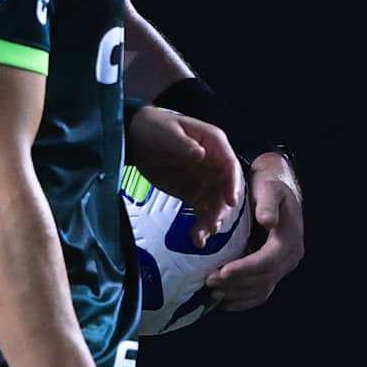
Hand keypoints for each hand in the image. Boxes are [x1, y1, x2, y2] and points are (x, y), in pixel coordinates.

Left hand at [125, 105, 242, 223]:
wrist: (134, 139)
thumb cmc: (154, 127)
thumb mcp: (168, 133)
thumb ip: (184, 145)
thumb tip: (201, 154)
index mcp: (213, 143)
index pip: (229, 165)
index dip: (232, 184)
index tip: (231, 201)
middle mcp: (213, 163)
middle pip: (226, 188)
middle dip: (222, 208)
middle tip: (214, 223)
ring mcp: (204, 180)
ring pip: (216, 203)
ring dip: (212, 220)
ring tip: (203, 234)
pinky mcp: (193, 193)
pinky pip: (202, 211)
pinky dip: (201, 225)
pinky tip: (197, 238)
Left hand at [205, 149, 304, 309]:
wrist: (276, 186)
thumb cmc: (270, 185)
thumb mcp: (270, 188)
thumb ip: (268, 204)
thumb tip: (269, 222)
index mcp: (290, 239)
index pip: (268, 261)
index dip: (245, 269)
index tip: (222, 272)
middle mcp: (290, 257)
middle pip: (264, 279)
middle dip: (236, 283)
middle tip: (209, 282)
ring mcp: (282, 266)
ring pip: (261, 289)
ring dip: (237, 294)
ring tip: (213, 292)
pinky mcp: (273, 270)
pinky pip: (261, 291)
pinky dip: (243, 300)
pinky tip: (225, 302)